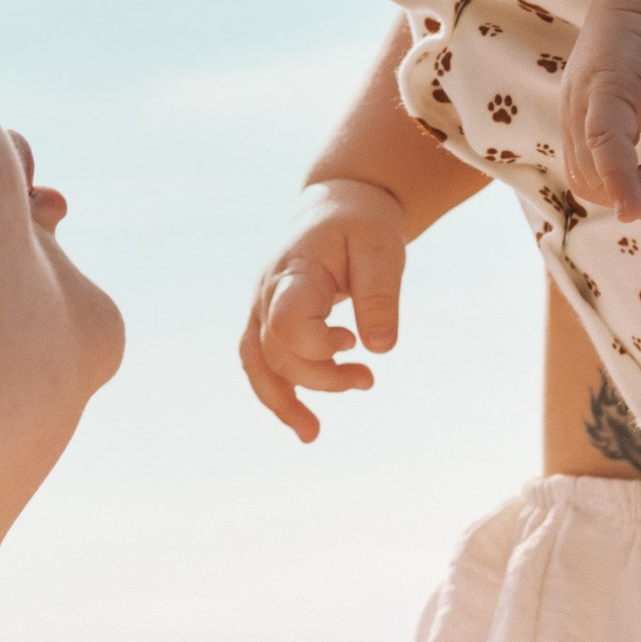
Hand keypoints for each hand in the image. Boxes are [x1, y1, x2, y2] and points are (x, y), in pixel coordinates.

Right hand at [241, 180, 408, 442]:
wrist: (339, 207)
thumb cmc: (363, 225)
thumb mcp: (383, 249)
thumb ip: (380, 296)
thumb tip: (380, 350)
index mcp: (295, 270)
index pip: (286, 322)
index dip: (317, 346)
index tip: (354, 341)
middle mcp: (268, 290)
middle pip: (276, 352)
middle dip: (321, 378)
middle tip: (367, 380)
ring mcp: (261, 306)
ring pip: (257, 364)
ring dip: (282, 402)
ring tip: (312, 434)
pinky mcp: (267, 320)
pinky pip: (260, 363)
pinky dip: (277, 394)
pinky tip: (301, 421)